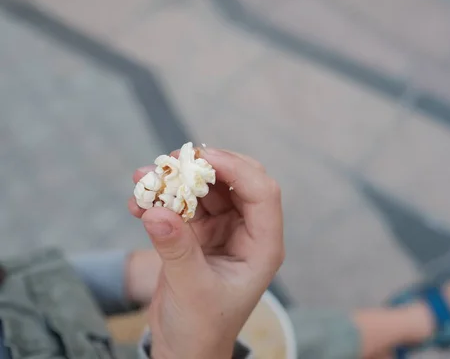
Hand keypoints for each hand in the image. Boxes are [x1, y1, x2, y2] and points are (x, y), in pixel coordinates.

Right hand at [128, 148, 283, 358]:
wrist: (183, 347)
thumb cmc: (200, 327)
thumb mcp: (191, 289)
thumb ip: (176, 249)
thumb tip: (156, 210)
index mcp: (263, 246)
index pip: (262, 194)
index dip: (236, 169)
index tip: (203, 157)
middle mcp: (247, 232)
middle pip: (237, 182)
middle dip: (207, 167)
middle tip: (173, 159)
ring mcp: (223, 230)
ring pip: (207, 189)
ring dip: (178, 180)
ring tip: (145, 177)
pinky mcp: (199, 234)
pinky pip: (183, 205)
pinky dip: (163, 198)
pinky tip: (138, 201)